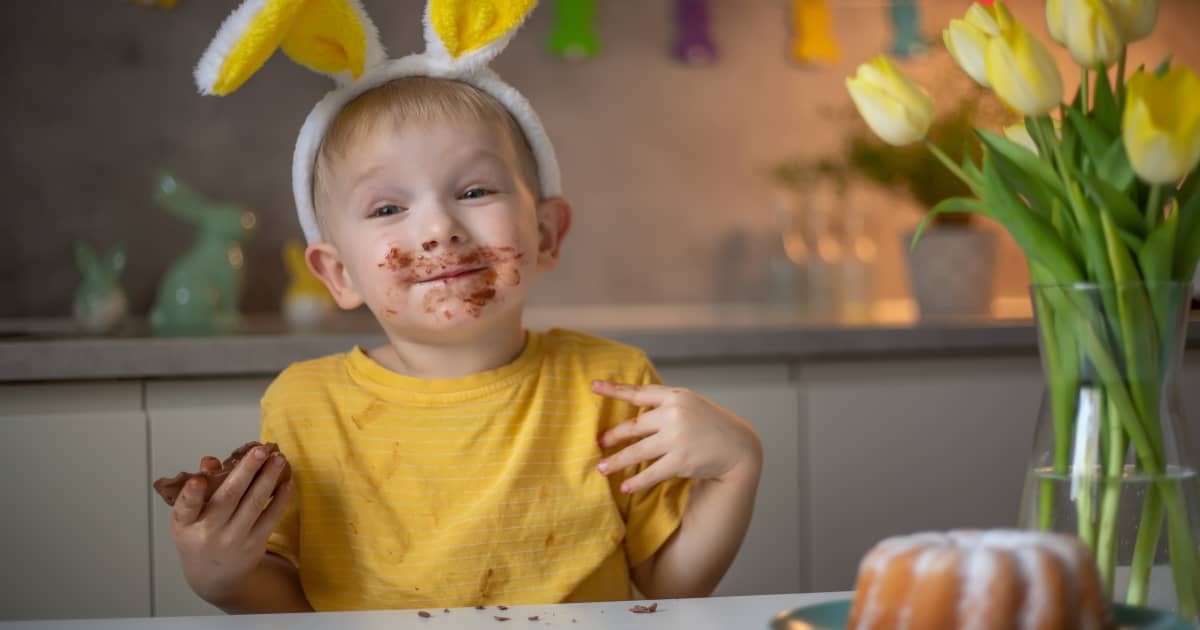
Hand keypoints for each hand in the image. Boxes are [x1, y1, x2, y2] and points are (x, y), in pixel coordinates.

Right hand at [170, 445, 291, 605]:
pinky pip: (270, 517)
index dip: (191, 494)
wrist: (215, 576)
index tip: (197, 480)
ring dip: (268, 478)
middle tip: (260, 450)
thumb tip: (211, 461)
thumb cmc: (200, 536)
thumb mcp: (188, 517)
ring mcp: (234, 538)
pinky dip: (280, 499)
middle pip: (229, 498)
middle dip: (246, 471)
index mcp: (186, 524)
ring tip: (278, 458)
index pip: (185, 508)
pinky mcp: (255, 543)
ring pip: (254, 504)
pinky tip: (286, 482)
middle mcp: (209, 531)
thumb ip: (198, 487)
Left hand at [592, 380, 761, 493]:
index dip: (614, 389)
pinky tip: (625, 487)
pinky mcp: (681, 461)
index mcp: (675, 396)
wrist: (739, 446)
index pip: (638, 392)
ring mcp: (677, 438)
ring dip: (616, 461)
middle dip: (613, 435)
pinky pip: (651, 473)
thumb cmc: (709, 424)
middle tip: (599, 442)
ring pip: (637, 451)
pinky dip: (636, 481)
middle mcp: (674, 414)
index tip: (593, 386)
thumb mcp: (690, 404)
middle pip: (633, 426)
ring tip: (601, 468)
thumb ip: (665, 405)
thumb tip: (633, 414)